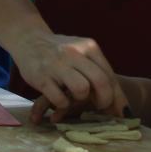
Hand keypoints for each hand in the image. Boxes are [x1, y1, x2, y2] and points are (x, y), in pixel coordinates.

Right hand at [13, 32, 127, 122]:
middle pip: (101, 82)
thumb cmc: (61, 51)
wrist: (29, 38)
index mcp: (89, 47)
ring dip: (81, 100)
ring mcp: (58, 65)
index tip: (121, 113)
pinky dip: (63, 105)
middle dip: (104, 101)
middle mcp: (75, 53)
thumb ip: (99, 72)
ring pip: (82, 89)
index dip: (117, 97)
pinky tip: (60, 100)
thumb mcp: (82, 53)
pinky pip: (60, 99)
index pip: (110, 75)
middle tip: (100, 108)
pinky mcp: (42, 77)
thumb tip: (122, 104)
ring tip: (75, 99)